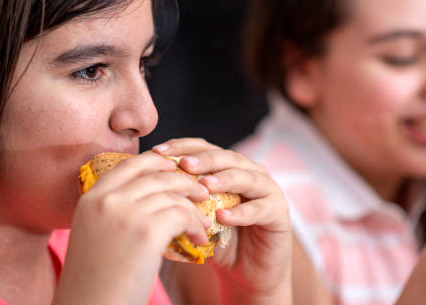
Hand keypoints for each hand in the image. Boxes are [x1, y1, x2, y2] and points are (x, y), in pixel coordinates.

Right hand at [54, 151, 210, 304]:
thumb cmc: (95, 282)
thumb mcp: (94, 236)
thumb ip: (113, 212)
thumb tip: (148, 201)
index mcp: (91, 199)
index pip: (129, 165)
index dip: (156, 162)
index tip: (174, 169)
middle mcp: (107, 200)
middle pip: (157, 174)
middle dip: (184, 181)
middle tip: (201, 192)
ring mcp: (127, 213)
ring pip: (174, 194)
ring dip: (194, 209)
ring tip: (202, 224)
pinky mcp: (147, 232)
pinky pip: (183, 214)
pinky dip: (196, 225)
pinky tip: (199, 239)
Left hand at [152, 138, 291, 304]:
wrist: (249, 272)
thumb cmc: (220, 241)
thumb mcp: (197, 217)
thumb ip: (182, 201)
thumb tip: (146, 191)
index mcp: (228, 168)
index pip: (205, 148)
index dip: (183, 146)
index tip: (158, 152)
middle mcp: (250, 172)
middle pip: (227, 157)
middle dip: (204, 159)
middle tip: (184, 164)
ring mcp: (268, 191)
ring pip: (247, 177)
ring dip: (225, 180)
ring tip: (205, 186)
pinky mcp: (279, 213)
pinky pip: (260, 208)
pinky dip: (241, 212)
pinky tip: (223, 217)